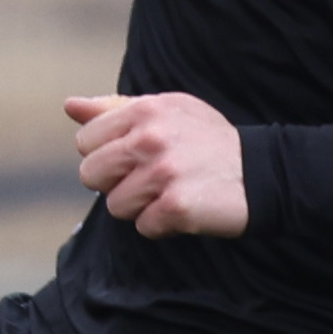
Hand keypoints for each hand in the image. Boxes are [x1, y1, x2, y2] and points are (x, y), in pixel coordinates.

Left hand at [65, 92, 248, 236]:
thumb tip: (70, 106)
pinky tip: (185, 208)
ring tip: (172, 192)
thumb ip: (115, 110)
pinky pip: (143, 227)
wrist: (262, 172)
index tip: (135, 158)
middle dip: (116, 183)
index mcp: (145, 110)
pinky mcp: (176, 206)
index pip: (85, 142)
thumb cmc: (207, 141)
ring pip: (115, 206)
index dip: (106, 156)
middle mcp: (151, 138)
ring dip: (141, 207)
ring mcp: (163, 172)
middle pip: (91, 176)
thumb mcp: (167, 112)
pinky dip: (162, 225)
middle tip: (152, 179)